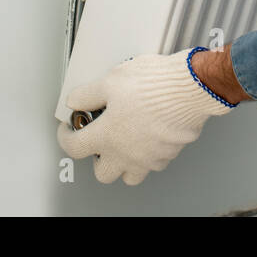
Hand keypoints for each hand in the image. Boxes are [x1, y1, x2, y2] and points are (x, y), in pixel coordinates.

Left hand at [56, 47, 235, 184]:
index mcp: (107, 136)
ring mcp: (148, 158)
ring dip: (124, 163)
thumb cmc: (154, 84)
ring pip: (131, 176)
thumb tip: (75, 101)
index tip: (68, 130)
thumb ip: (88, 94)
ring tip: (125, 143)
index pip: (73, 148)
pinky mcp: (168, 154)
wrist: (190, 88)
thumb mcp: (111, 80)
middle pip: (103, 174)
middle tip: (99, 140)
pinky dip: (148, 154)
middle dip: (97, 159)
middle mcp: (126, 153)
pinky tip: (148, 136)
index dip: (65, 137)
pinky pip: (154, 163)